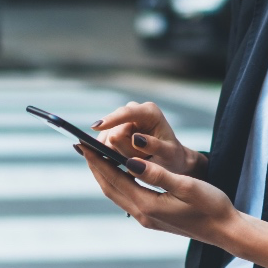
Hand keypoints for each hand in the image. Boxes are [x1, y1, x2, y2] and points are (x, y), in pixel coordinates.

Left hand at [79, 144, 238, 245]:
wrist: (226, 230)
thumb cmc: (211, 205)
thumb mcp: (187, 186)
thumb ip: (158, 175)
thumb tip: (131, 162)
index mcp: (148, 205)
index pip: (114, 179)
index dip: (97, 160)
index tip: (83, 143)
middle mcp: (143, 214)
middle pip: (109, 187)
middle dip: (95, 165)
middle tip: (81, 145)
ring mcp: (147, 218)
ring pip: (116, 193)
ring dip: (103, 174)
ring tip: (93, 155)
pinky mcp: (153, 218)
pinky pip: (126, 197)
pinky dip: (116, 181)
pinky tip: (118, 171)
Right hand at [92, 102, 207, 178]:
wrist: (169, 158)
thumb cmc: (171, 155)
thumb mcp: (168, 153)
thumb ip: (154, 146)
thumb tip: (136, 139)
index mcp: (150, 112)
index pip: (126, 113)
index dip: (111, 120)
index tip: (96, 127)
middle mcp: (134, 110)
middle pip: (114, 132)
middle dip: (124, 149)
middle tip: (143, 157)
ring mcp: (122, 119)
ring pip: (106, 139)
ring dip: (119, 153)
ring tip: (138, 157)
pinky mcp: (113, 128)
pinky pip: (103, 143)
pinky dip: (112, 154)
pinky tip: (125, 158)